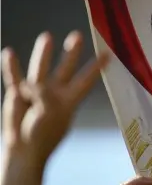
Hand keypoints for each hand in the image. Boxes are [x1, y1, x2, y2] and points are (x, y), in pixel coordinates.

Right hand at [1, 31, 108, 184]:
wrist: (23, 149)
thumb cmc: (43, 135)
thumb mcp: (49, 115)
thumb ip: (45, 98)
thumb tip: (35, 84)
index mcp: (69, 99)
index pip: (86, 80)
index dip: (96, 68)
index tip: (108, 54)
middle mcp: (56, 92)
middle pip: (65, 68)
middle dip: (71, 53)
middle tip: (77, 35)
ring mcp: (37, 91)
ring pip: (41, 68)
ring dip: (43, 54)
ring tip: (47, 36)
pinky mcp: (18, 94)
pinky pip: (14, 77)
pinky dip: (12, 67)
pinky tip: (9, 53)